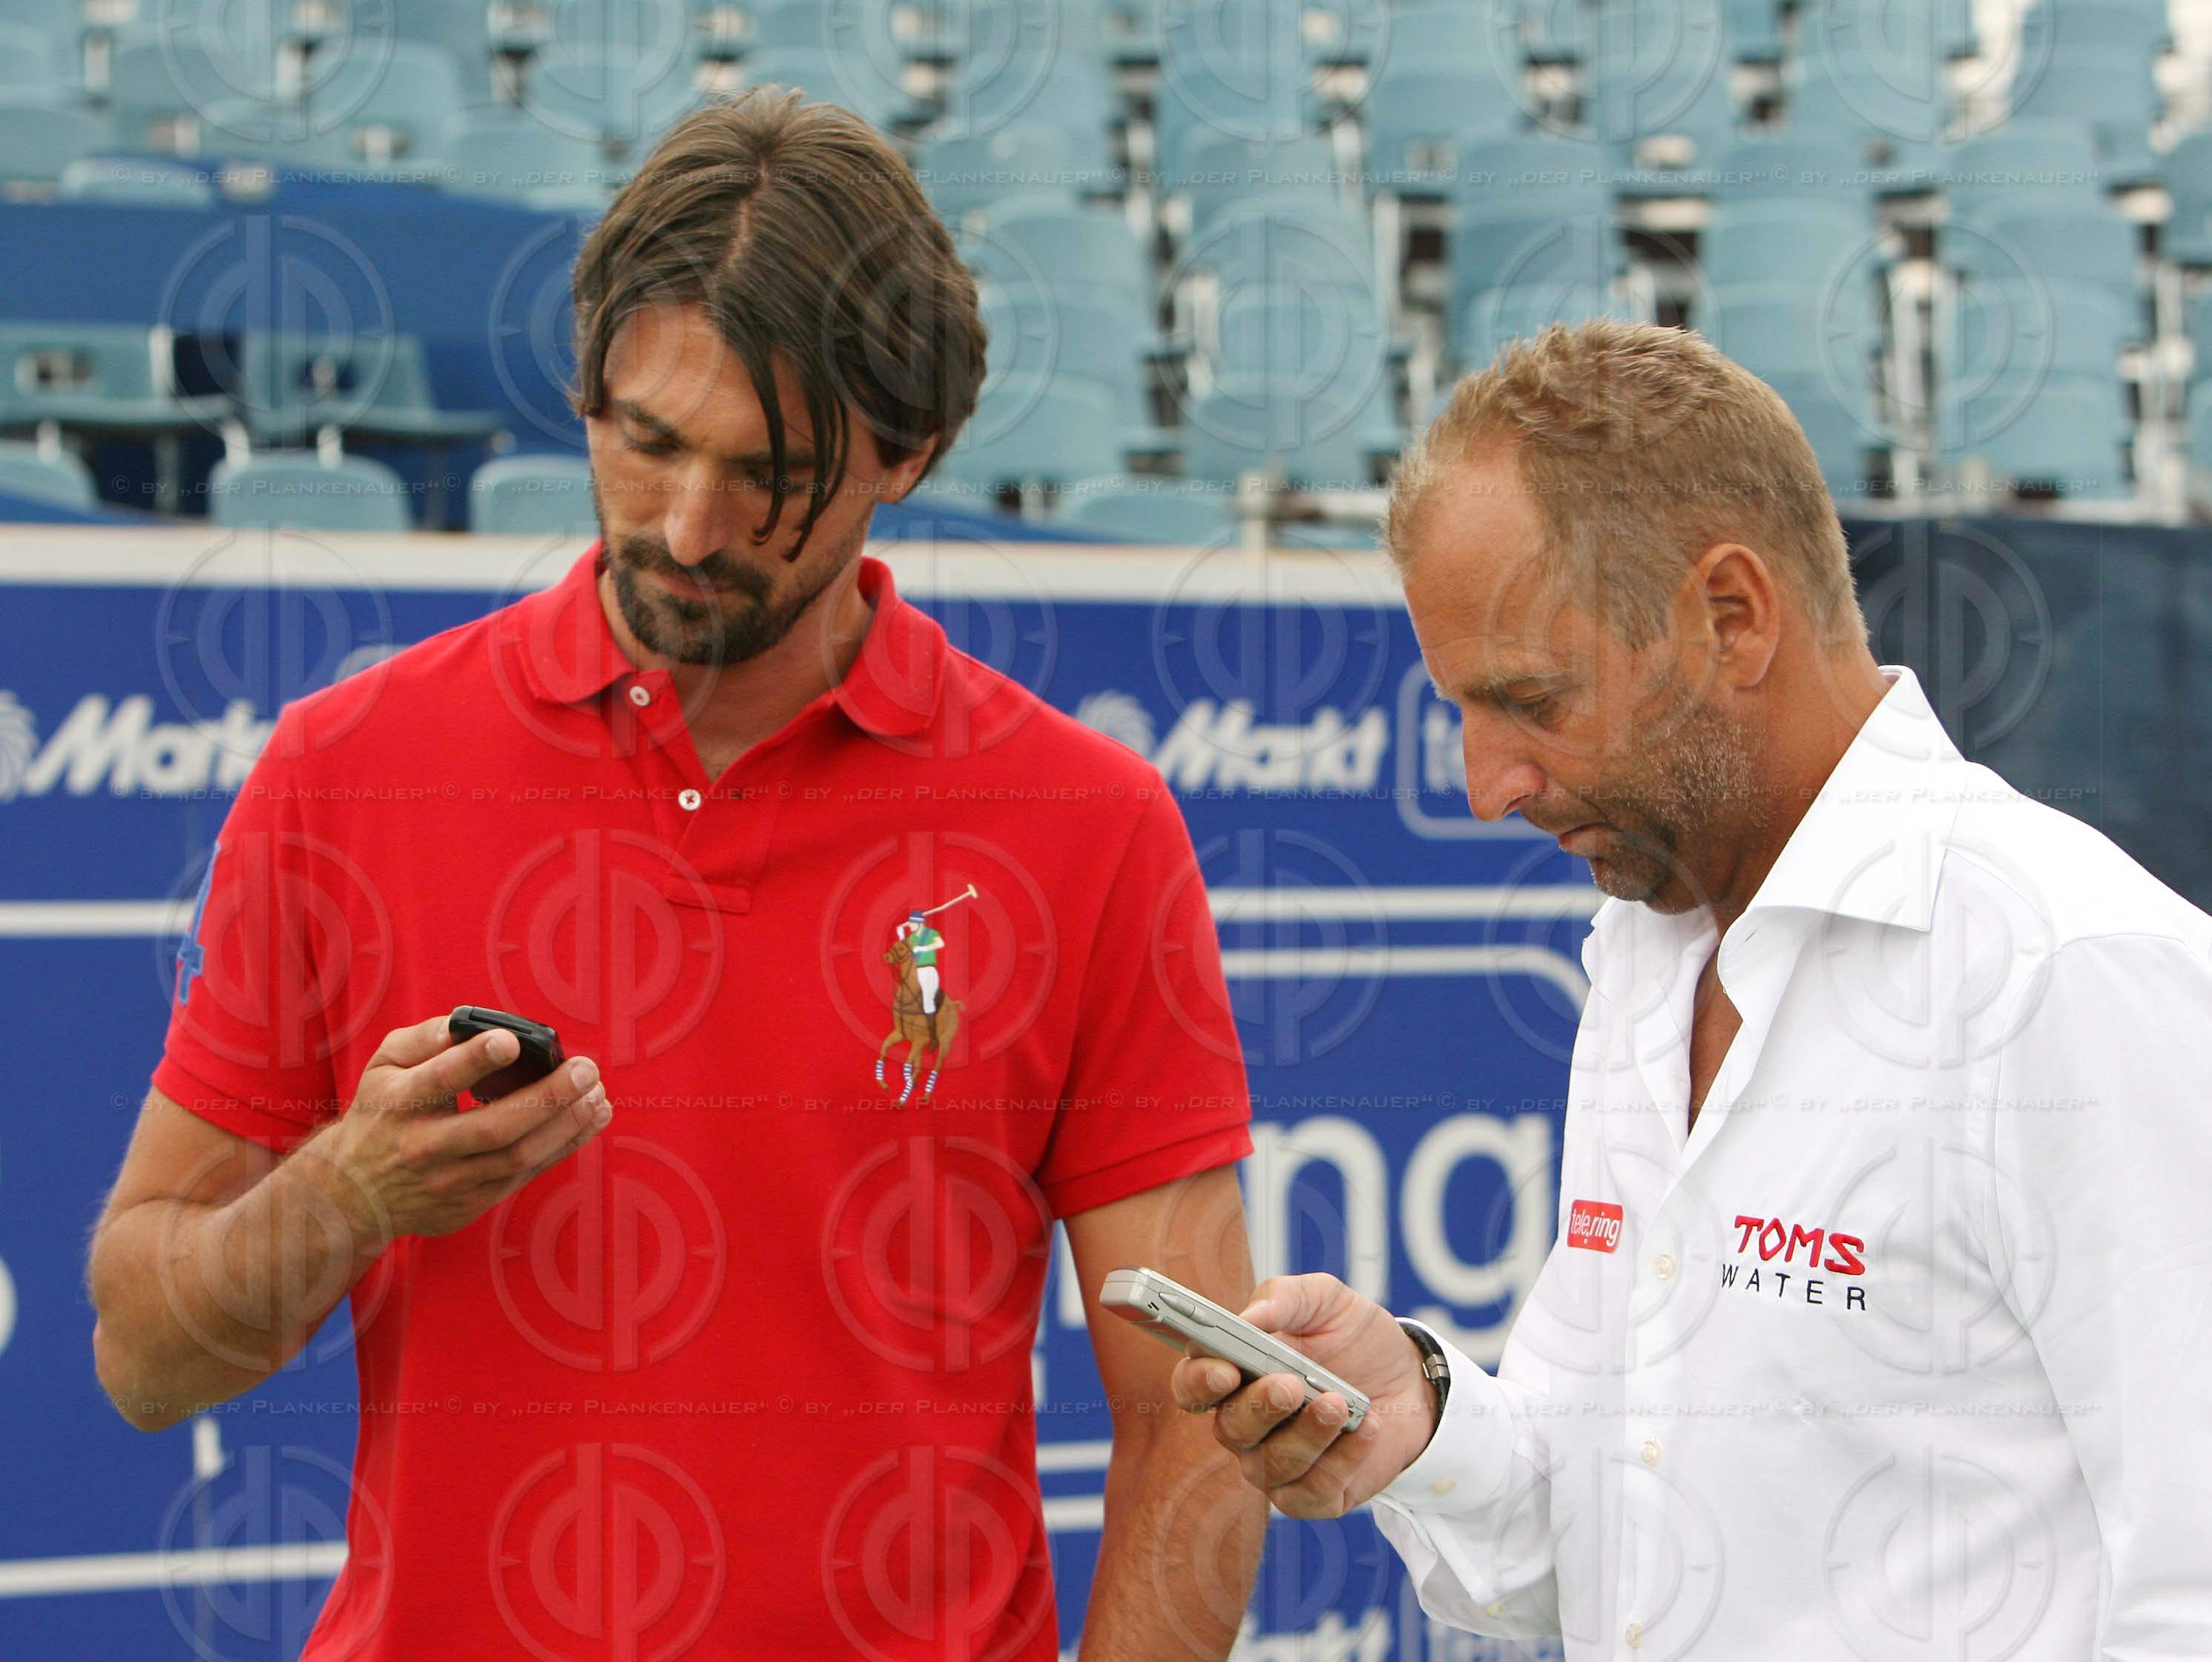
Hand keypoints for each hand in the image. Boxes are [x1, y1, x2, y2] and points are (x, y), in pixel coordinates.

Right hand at [307, 1015, 610, 1250]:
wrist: (353, 1194)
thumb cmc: (380, 1113)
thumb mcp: (383, 1066)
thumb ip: (423, 1039)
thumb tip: (467, 1023)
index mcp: (399, 1104)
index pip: (439, 1081)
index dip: (474, 1060)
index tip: (509, 1041)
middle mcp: (425, 1148)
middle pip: (493, 1129)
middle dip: (548, 1098)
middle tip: (587, 1070)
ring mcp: (450, 1182)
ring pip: (517, 1158)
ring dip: (566, 1126)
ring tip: (598, 1095)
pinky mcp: (471, 1204)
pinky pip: (525, 1175)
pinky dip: (563, 1147)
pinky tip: (591, 1120)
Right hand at [1168, 1272, 1438, 1518]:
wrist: (1410, 1380)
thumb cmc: (1354, 1338)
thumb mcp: (1326, 1301)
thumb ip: (1284, 1297)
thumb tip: (1248, 1316)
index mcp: (1234, 1374)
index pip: (1192, 1385)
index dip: (1198, 1381)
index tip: (1224, 1368)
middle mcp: (1245, 1425)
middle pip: (1230, 1429)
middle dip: (1259, 1408)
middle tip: (1290, 1384)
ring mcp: (1275, 1465)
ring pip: (1271, 1465)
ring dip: (1306, 1435)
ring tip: (1339, 1403)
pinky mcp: (1313, 1496)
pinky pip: (1312, 1492)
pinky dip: (1342, 1461)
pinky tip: (1366, 1428)